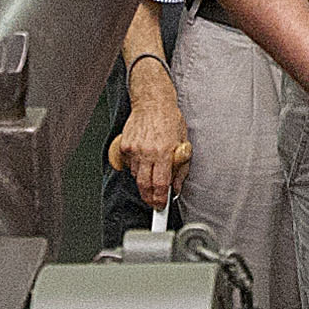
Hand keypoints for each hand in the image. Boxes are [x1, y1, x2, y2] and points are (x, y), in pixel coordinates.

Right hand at [110, 90, 192, 207]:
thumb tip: (176, 187)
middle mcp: (147, 152)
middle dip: (149, 197)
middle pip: (144, 185)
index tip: (161, 205)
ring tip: (152, 173)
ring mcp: (134, 149)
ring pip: (135, 176)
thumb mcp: (183, 144)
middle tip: (155, 202)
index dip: (160, 198)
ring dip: (144, 181)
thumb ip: (181, 168)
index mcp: (164, 152)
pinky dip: (136, 167)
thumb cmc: (170, 120)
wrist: (152, 103)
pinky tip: (144, 160)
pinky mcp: (124, 146)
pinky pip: (129, 165)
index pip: (160, 184)